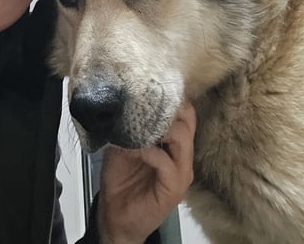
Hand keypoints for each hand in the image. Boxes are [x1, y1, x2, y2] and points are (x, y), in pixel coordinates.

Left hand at [97, 102, 195, 243]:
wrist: (115, 215)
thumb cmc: (120, 179)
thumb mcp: (123, 145)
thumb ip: (129, 127)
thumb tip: (126, 102)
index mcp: (175, 144)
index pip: (185, 112)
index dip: (170, 98)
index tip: (148, 88)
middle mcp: (183, 155)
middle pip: (188, 119)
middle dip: (166, 109)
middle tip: (143, 106)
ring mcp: (182, 172)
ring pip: (182, 138)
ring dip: (158, 128)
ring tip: (137, 128)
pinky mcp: (175, 188)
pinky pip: (166, 162)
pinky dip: (148, 151)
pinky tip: (133, 150)